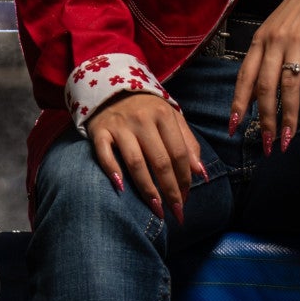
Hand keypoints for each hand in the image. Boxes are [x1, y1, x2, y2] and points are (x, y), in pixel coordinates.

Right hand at [86, 92, 208, 222]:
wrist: (111, 88)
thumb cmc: (147, 109)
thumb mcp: (171, 118)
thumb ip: (187, 143)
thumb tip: (201, 173)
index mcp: (163, 115)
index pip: (178, 153)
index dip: (185, 178)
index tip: (187, 198)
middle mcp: (142, 119)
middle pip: (160, 161)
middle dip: (170, 190)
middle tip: (176, 212)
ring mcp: (119, 126)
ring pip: (136, 162)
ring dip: (148, 189)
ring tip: (157, 210)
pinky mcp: (99, 132)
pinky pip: (105, 154)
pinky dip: (112, 171)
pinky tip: (121, 189)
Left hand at [230, 0, 299, 153]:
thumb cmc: (298, 13)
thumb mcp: (274, 32)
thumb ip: (265, 60)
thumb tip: (257, 97)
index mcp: (259, 41)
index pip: (245, 77)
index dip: (238, 104)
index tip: (234, 128)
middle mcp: (274, 41)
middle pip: (264, 87)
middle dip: (265, 119)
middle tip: (267, 144)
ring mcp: (296, 41)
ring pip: (288, 85)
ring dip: (287, 116)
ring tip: (287, 138)